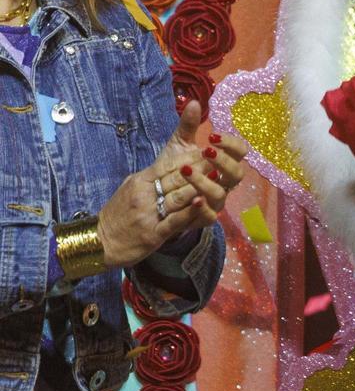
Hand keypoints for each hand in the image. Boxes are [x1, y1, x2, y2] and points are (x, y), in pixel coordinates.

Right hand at [97, 101, 247, 267]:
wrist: (99, 241)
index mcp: (140, 181)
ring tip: (216, 175)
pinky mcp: (153, 233)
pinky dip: (189, 212)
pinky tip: (202, 203)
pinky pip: (174, 221)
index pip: (168, 165)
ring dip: (198, 185)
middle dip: (199, 167)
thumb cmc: (119, 213)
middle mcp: (144, 194)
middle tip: (219, 157)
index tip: (208, 149)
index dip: (190, 157)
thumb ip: (152, 175)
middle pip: (176, 178)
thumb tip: (174, 163)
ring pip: (177, 197)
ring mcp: (148, 214)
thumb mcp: (132, 187)